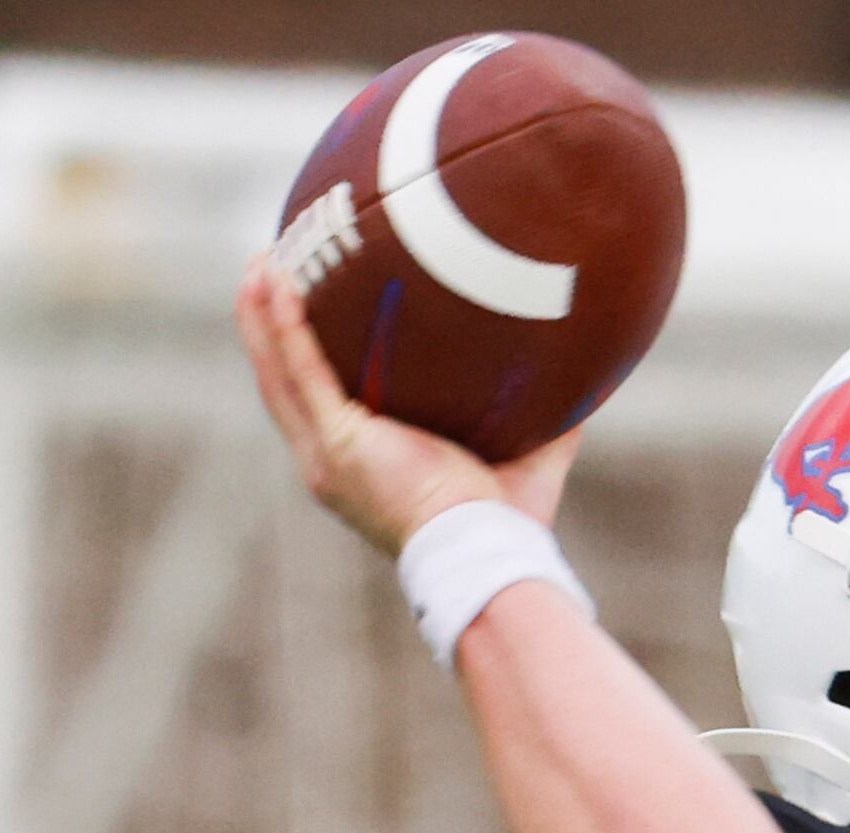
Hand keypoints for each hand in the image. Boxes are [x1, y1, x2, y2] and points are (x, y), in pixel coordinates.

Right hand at [232, 259, 581, 556]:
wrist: (486, 553)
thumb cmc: (506, 525)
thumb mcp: (528, 457)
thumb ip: (550, 416)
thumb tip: (590, 373)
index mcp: (360, 468)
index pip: (320, 405)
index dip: (305, 360)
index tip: (303, 314)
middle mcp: (330, 463)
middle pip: (282, 384)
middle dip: (267, 328)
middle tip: (264, 273)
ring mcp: (328, 454)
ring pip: (278, 373)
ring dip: (261, 316)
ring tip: (258, 262)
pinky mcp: (338, 442)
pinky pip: (302, 369)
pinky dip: (285, 325)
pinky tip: (277, 281)